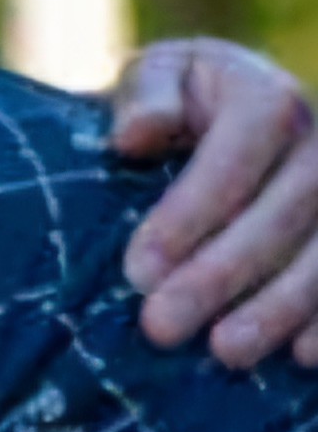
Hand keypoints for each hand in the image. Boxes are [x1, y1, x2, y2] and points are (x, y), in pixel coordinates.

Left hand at [112, 38, 317, 368]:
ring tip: (223, 352)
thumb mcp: (155, 75)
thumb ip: (146, 96)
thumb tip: (132, 135)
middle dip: (219, 277)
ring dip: (276, 311)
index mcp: (266, 98)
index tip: (137, 270)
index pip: (231, 163)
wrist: (226, 107)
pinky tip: (299, 356)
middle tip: (161, 324)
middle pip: (278, 218)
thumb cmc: (179, 97)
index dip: (187, 218)